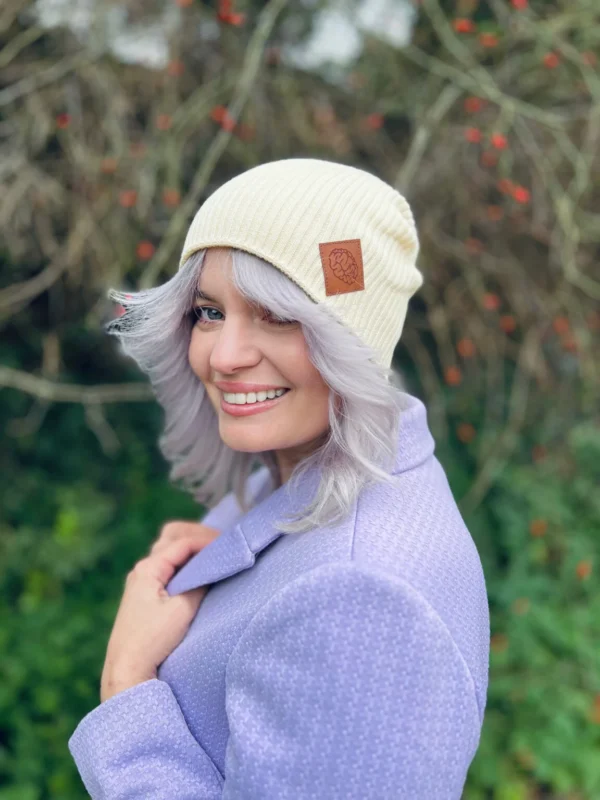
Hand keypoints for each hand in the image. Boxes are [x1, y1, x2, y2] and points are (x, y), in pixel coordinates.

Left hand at [100, 522, 219, 702]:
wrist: (127, 670)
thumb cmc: (153, 639)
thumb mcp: (182, 609)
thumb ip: (199, 583)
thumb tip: (212, 569)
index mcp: (148, 568)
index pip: (183, 542)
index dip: (207, 540)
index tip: (229, 544)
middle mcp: (142, 570)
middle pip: (172, 539)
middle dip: (198, 536)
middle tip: (221, 542)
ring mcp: (141, 582)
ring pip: (169, 553)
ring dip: (190, 549)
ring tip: (213, 554)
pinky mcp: (144, 596)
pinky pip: (167, 567)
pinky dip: (184, 563)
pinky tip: (197, 571)